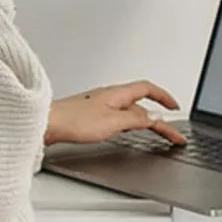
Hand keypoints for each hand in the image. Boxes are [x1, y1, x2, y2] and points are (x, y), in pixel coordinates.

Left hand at [45, 81, 186, 146]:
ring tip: (154, 132)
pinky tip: (125, 131)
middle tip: (170, 131)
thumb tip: (154, 118)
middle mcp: (108, 96)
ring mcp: (99, 105)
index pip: (147, 89)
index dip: (164, 97)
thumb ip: (135, 120)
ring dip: (144, 119)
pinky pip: (117, 116)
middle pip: (140, 102)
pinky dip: (129, 123)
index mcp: (117, 93)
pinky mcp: (90, 115)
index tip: (175, 108)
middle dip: (158, 115)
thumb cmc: (73, 120)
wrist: (46, 124)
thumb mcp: (112, 122)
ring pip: (129, 110)